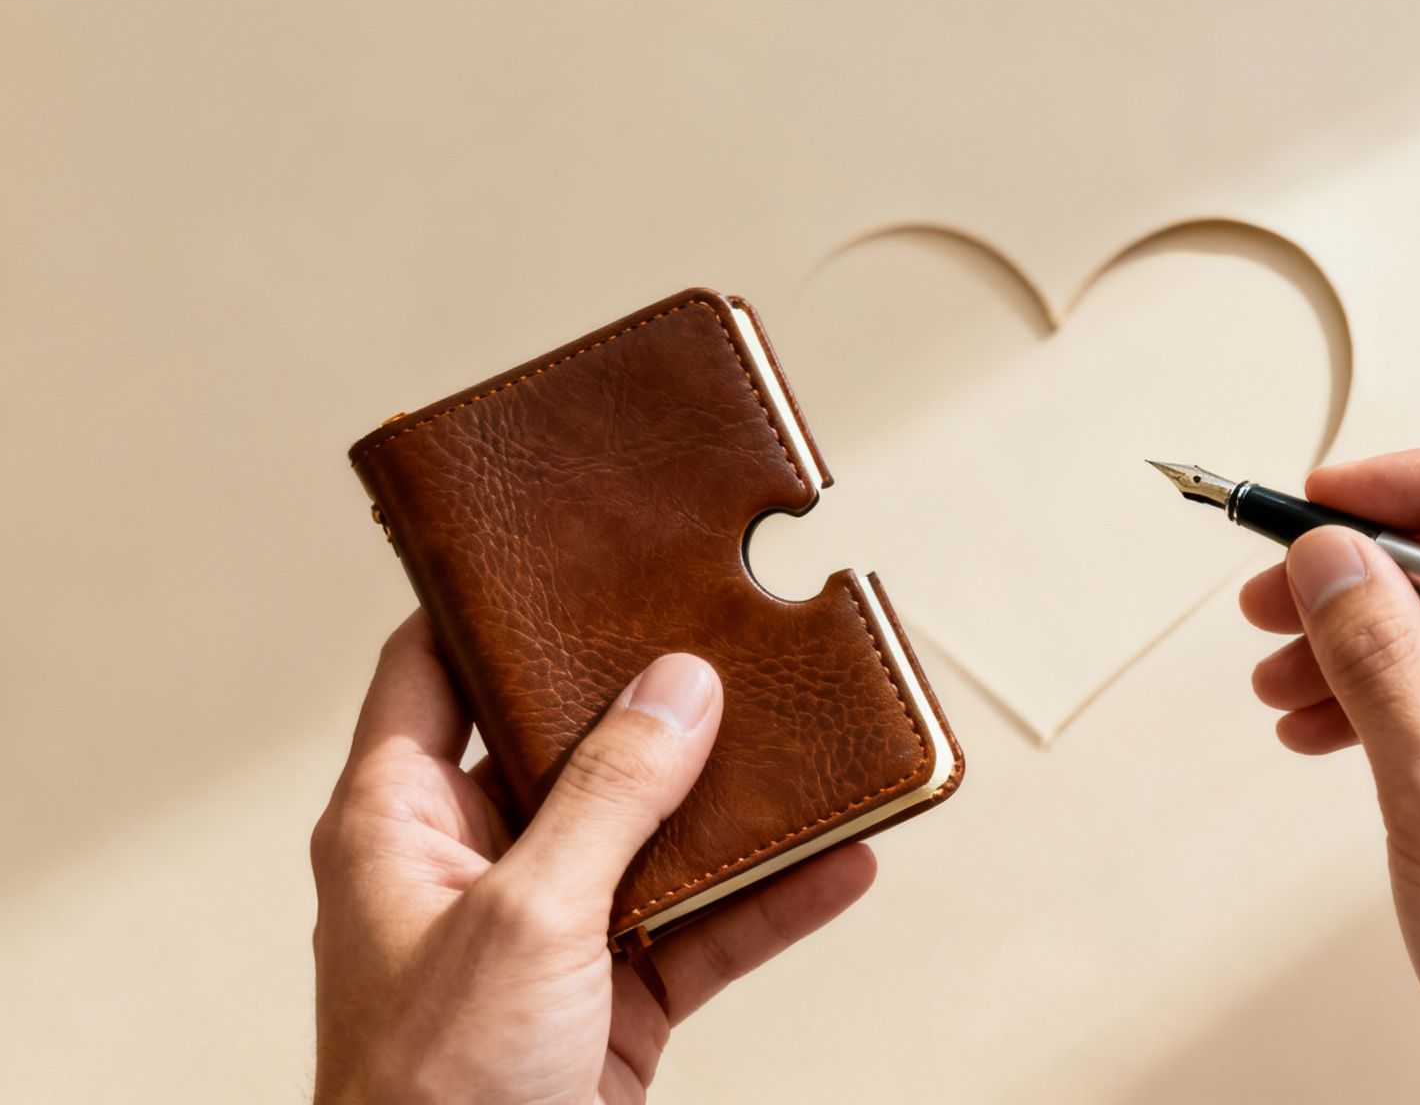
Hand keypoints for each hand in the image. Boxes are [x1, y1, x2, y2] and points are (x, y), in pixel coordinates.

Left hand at [311, 613, 877, 1103]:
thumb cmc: (430, 1096)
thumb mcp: (527, 919)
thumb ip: (608, 799)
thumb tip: (676, 691)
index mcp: (397, 823)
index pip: (430, 673)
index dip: (490, 607)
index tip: (566, 552)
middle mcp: (471, 863)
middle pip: (568, 748)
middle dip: (652, 700)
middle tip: (723, 632)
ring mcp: (547, 931)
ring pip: (653, 836)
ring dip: (733, 803)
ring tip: (810, 743)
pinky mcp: (611, 998)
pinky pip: (701, 927)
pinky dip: (770, 899)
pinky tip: (840, 861)